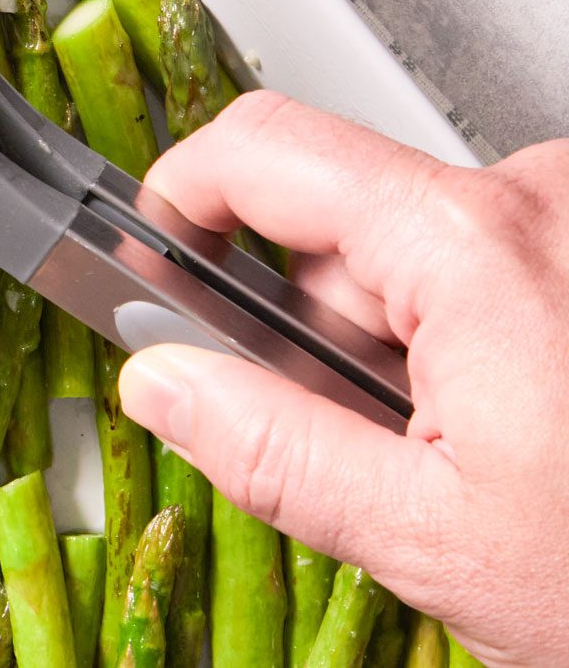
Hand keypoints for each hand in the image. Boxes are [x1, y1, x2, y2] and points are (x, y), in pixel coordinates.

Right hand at [120, 91, 566, 665]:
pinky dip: (466, 336)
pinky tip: (514, 426)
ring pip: (414, 250)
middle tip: (352, 433)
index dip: (179, 196)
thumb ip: (267, 446)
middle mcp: (537, 197)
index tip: (154, 257)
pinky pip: (486, 263)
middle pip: (338, 217)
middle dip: (312, 321)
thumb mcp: (430, 537)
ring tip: (463, 451)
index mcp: (472, 243)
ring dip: (398, 341)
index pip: (262, 149)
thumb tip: (159, 381)